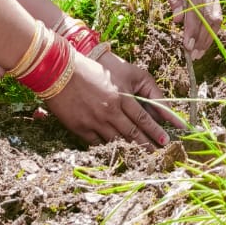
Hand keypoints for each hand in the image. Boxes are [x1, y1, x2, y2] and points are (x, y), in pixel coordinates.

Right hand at [44, 51, 167, 148]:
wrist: (59, 70)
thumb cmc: (93, 68)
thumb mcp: (125, 71)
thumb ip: (144, 88)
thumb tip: (157, 108)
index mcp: (122, 96)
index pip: (144, 118)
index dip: (156, 131)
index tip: (166, 141)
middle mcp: (110, 111)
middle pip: (133, 133)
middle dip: (148, 145)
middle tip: (159, 154)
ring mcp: (94, 121)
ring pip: (118, 141)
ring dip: (131, 150)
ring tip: (142, 157)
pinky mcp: (80, 128)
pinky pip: (98, 143)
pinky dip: (109, 148)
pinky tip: (117, 152)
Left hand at [151, 0, 221, 57]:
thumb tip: (178, 20)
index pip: (196, 10)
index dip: (192, 29)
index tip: (187, 44)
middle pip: (209, 17)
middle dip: (202, 38)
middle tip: (193, 54)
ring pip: (215, 18)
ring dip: (208, 37)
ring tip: (198, 53)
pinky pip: (215, 15)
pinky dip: (211, 30)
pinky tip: (204, 42)